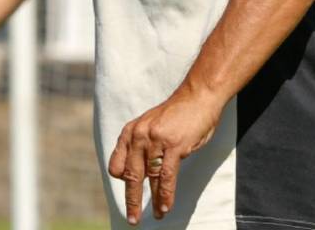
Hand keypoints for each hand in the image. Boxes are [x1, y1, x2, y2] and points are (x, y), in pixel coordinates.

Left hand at [108, 84, 224, 224]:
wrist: (198, 96)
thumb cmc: (177, 114)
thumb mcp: (151, 126)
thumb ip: (143, 146)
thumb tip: (141, 172)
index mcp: (130, 132)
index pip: (116, 166)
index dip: (123, 180)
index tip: (130, 191)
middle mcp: (138, 136)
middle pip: (130, 176)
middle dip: (131, 201)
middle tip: (133, 220)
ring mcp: (155, 141)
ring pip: (149, 179)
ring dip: (153, 202)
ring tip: (158, 216)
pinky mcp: (173, 146)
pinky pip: (166, 177)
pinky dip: (166, 195)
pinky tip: (166, 207)